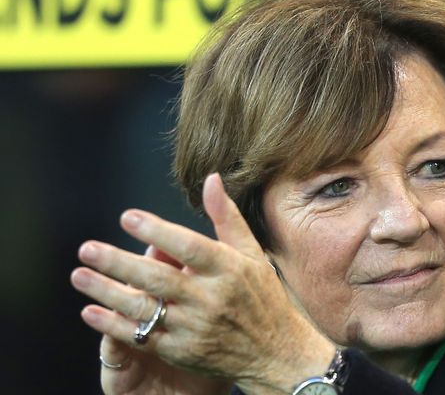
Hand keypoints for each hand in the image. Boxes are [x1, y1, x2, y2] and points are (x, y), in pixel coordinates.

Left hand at [71, 173, 335, 393]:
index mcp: (229, 270)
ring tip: (79, 275)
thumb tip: (211, 179)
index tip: (127, 217)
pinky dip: (114, 325)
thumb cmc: (263, 296)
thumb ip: (227, 218)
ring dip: (107, 292)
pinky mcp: (183, 351)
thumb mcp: (252, 254)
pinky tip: (91, 311)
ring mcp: (195, 327)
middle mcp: (211, 298)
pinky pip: (142, 337)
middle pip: (158, 278)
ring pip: (144, 308)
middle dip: (119, 262)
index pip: (188, 247)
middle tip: (87, 248)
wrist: (276, 353)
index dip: (156, 231)